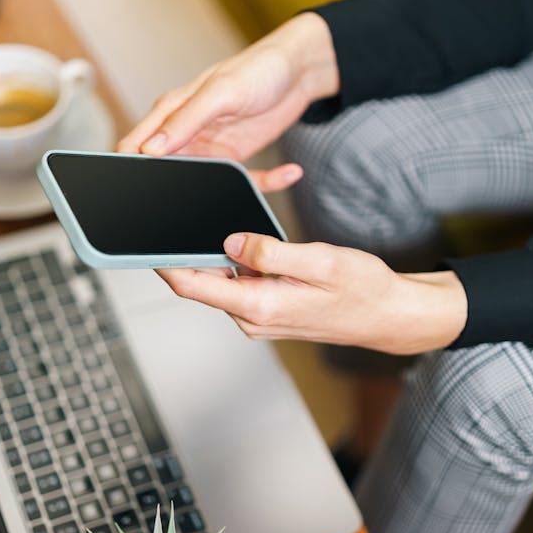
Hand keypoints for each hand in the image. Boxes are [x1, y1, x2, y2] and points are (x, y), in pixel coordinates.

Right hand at [117, 12, 338, 192]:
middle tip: (197, 200)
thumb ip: (186, 119)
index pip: (136, 145)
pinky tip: (289, 173)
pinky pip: (245, 181)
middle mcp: (187, 133)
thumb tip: (151, 149)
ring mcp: (211, 148)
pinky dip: (265, 182)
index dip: (132, 167)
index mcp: (172, 112)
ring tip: (248, 191)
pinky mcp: (236, 158)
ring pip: (204, 183)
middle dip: (174, 190)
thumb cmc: (257, 68)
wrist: (298, 69)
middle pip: (166, 171)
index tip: (140, 187)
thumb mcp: (221, 92)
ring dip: (224, 191)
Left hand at [156, 234, 467, 354]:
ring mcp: (259, 316)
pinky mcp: (268, 310)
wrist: (389, 316)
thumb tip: (230, 240)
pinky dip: (236, 263)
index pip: (192, 284)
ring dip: (213, 255)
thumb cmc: (363, 290)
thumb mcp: (319, 260)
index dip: (162, 261)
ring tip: (208, 220)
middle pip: (201, 282)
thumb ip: (271, 251)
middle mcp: (252, 316)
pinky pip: (240, 284)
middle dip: (186, 251)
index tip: (142, 239)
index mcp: (259, 305)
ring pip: (221, 281)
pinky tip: (242, 240)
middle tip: (171, 215)